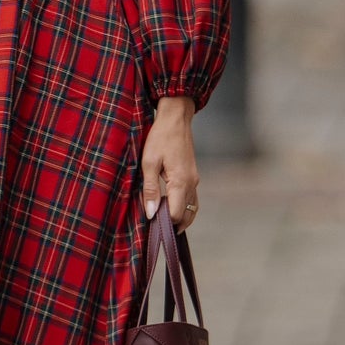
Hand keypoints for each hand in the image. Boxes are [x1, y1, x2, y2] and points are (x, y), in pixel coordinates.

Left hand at [141, 94, 198, 229]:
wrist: (176, 119)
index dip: (163, 222)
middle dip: (172, 224)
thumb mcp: (149, 162)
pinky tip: (171, 207)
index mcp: (181, 182)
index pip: (176, 215)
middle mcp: (192, 184)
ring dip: (180, 218)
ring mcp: (195, 180)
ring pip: (192, 209)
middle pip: (186, 216)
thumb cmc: (160, 138)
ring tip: (163, 221)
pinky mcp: (193, 176)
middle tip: (156, 226)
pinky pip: (192, 199)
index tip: (149, 221)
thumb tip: (151, 214)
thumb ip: (150, 190)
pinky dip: (184, 208)